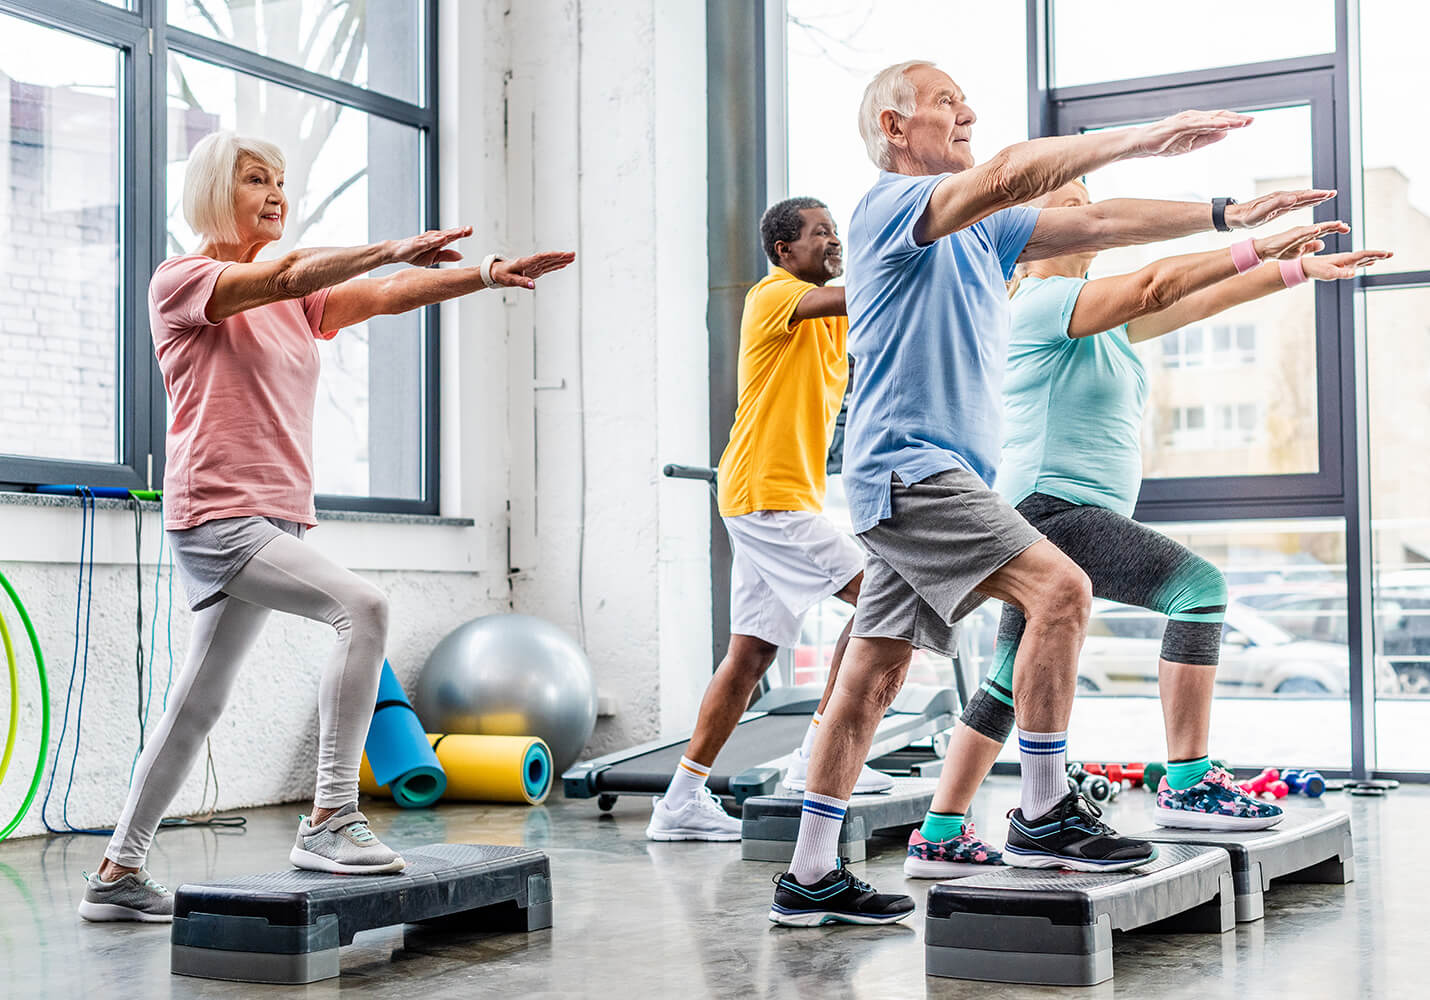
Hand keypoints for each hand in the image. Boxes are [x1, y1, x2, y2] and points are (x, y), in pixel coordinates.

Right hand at [391, 226, 471, 266]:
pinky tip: (442, 239)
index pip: (452, 236)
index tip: (471, 230)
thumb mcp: (433, 258)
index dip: (461, 232)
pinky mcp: (417, 244)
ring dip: (450, 234)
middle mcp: (433, 238)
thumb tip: (461, 256)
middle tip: (469, 229)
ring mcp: (425, 240)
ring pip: (439, 236)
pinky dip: (435, 240)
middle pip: (448, 233)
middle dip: (458, 231)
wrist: (397, 253)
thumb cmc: (415, 254)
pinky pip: (427, 242)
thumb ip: (447, 256)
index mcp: (438, 241)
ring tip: (460, 232)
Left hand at [490, 250, 576, 289]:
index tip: (562, 254)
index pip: (540, 258)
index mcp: (524, 263)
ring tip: (572, 257)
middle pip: (548, 258)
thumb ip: (522, 282)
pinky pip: (547, 266)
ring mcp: (534, 266)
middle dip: (560, 256)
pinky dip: (556, 265)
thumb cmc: (502, 274)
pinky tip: (563, 264)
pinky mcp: (535, 270)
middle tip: (573, 254)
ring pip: (549, 261)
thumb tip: (533, 287)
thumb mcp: (510, 280)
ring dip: (560, 259)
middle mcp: (531, 263)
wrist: (496, 270)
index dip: (551, 256)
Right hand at [1133, 110, 1252, 157]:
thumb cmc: (1163, 144)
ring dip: (1227, 120)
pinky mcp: (1178, 125)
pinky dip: (1212, 123)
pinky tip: (1223, 125)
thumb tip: (1225, 133)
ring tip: (1242, 123)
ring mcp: (1186, 120)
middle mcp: (1193, 117)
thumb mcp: (1190, 145)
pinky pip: (1198, 124)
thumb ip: (1207, 138)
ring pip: (1211, 119)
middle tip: (1252, 120)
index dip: (1235, 121)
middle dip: (1236, 118)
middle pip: (1219, 116)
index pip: (1219, 120)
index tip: (1250, 122)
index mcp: (1197, 122)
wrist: (1141, 144)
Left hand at [1226, 189, 1335, 228]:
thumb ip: (1277, 205)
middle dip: (1319, 194)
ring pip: (1301, 198)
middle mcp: (1282, 198)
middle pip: (1304, 195)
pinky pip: (1295, 204)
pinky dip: (1305, 202)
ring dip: (1314, 197)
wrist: (1235, 216)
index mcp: (1281, 199)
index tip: (1329, 194)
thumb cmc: (1247, 216)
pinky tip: (1310, 202)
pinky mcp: (1278, 207)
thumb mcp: (1260, 213)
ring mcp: (1280, 202)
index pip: (1302, 196)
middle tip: (1333, 193)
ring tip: (1326, 196)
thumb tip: (1293, 197)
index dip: (1316, 195)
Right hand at [1253, 220, 1349, 259]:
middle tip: (1347, 226)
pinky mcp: (1290, 236)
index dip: (1336, 228)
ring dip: (1326, 226)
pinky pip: (1302, 233)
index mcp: (1307, 235)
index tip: (1348, 228)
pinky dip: (1310, 230)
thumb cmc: (1281, 250)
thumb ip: (1311, 246)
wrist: (1266, 250)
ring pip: (1315, 228)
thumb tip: (1322, 244)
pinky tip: (1318, 229)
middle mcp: (1304, 232)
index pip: (1325, 230)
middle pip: (1323, 227)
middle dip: (1335, 226)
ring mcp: (1298, 233)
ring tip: (1337, 224)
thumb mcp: (1300, 251)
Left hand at [1301, 247, 1392, 279]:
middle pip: (1365, 255)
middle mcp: (1347, 259)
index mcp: (1345, 259)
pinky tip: (1371, 262)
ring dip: (1374, 257)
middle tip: (1391, 253)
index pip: (1363, 255)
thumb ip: (1342, 273)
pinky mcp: (1342, 265)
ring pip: (1363, 258)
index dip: (1375, 254)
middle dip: (1378, 255)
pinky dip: (1366, 261)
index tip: (1386, 253)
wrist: (1306, 266)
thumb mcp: (1329, 273)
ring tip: (1386, 256)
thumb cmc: (1316, 269)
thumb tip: (1354, 273)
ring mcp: (1345, 262)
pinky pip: (1357, 263)